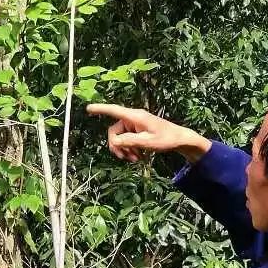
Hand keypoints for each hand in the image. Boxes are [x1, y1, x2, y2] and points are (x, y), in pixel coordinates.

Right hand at [86, 104, 208, 162]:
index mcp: (135, 116)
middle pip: (114, 131)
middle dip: (117, 146)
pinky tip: (138, 156)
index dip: (100, 109)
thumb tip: (115, 141)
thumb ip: (130, 141)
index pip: (114, 110)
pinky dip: (130, 148)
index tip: (88, 108)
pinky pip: (127, 139)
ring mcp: (134, 124)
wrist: (179, 139)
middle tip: (125, 158)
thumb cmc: (166, 138)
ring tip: (135, 159)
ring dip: (124, 149)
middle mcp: (133, 118)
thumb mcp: (148, 142)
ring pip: (120, 137)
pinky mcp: (137, 130)